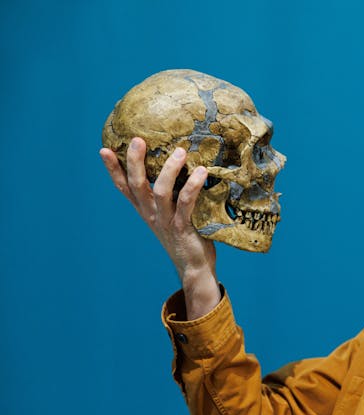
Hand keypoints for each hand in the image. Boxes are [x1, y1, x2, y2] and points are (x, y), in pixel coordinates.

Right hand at [100, 138, 220, 317]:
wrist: (194, 267)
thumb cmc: (186, 236)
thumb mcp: (172, 213)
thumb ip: (171, 194)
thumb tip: (182, 164)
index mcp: (145, 210)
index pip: (123, 187)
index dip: (113, 169)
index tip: (104, 149)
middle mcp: (151, 214)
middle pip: (136, 185)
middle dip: (134, 161)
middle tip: (137, 140)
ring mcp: (165, 221)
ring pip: (159, 191)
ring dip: (169, 169)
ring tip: (180, 152)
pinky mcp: (182, 227)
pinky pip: (185, 202)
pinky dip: (192, 186)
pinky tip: (202, 172)